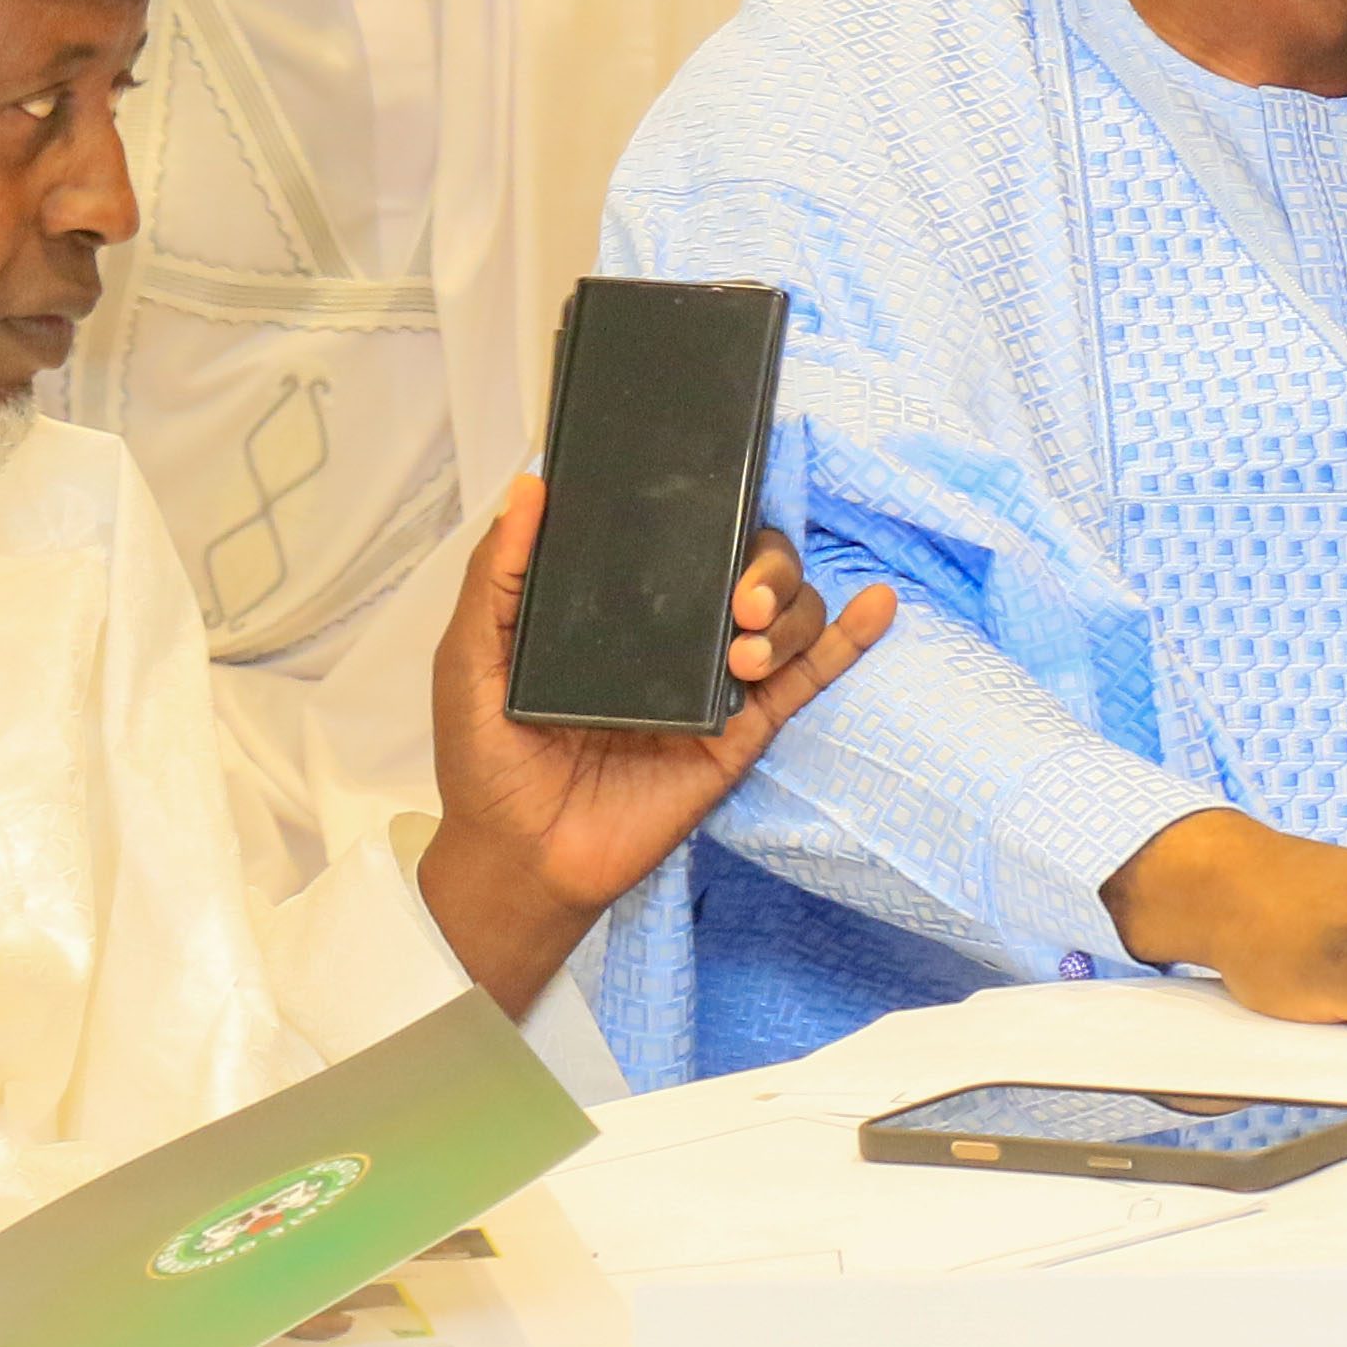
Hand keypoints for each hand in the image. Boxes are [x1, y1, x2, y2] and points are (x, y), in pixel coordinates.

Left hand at [416, 479, 893, 1020]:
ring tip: (750, 649)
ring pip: (789, 618)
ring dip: (793, 615)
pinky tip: (876, 604)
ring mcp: (716, 683)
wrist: (516, 859)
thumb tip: (530, 487)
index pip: (687, 540)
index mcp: (623, 608)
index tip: (717, 495)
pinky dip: (848, 640)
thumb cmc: (487, 761)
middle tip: (742, 600)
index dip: (714, 508)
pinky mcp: (741, 733)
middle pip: (755, 568)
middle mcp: (678, 635)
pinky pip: (806, 680)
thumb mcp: (470, 660)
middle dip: (768, 566)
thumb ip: (497, 577)